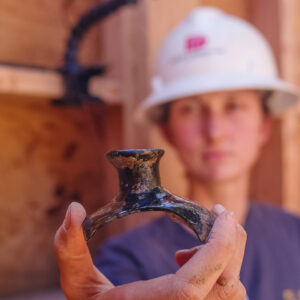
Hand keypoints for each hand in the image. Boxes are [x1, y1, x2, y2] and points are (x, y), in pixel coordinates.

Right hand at [54, 202, 246, 299]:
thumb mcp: (79, 287)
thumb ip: (70, 248)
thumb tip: (73, 208)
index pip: (200, 280)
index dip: (220, 244)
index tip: (222, 212)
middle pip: (230, 283)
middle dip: (230, 241)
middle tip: (217, 213)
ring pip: (235, 293)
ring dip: (223, 258)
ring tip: (187, 249)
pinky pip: (228, 299)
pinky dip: (220, 274)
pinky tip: (188, 264)